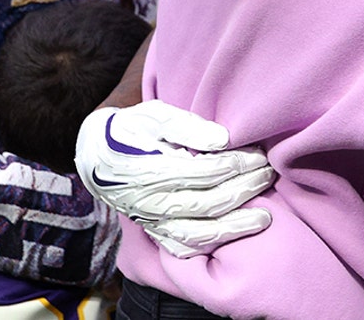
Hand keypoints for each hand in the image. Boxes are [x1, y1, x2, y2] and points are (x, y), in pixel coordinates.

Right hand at [76, 101, 274, 256]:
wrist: (95, 154)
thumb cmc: (131, 129)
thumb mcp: (154, 115)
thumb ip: (187, 125)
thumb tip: (223, 140)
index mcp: (150, 170)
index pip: (205, 172)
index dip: (236, 165)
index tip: (259, 155)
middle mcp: (150, 202)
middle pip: (207, 204)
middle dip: (244, 190)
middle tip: (268, 175)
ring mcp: (151, 221)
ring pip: (198, 235)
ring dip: (234, 227)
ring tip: (265, 217)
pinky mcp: (152, 232)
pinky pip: (181, 249)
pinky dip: (208, 248)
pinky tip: (233, 237)